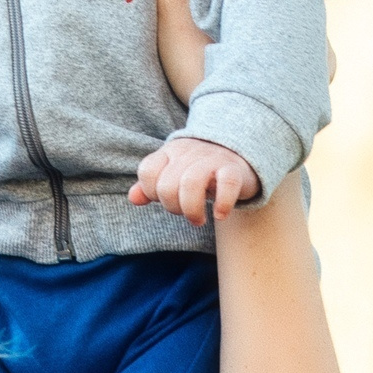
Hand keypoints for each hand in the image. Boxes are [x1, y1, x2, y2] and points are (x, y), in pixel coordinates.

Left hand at [132, 135, 260, 225]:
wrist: (238, 153)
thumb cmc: (199, 170)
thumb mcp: (173, 173)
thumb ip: (151, 186)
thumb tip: (133, 198)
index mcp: (171, 152)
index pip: (147, 171)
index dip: (151, 192)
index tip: (166, 200)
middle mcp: (189, 152)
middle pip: (167, 184)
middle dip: (172, 207)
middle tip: (185, 213)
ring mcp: (212, 159)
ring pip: (192, 183)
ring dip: (192, 209)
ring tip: (198, 220)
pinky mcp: (234, 169)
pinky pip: (227, 183)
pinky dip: (222, 203)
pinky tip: (220, 215)